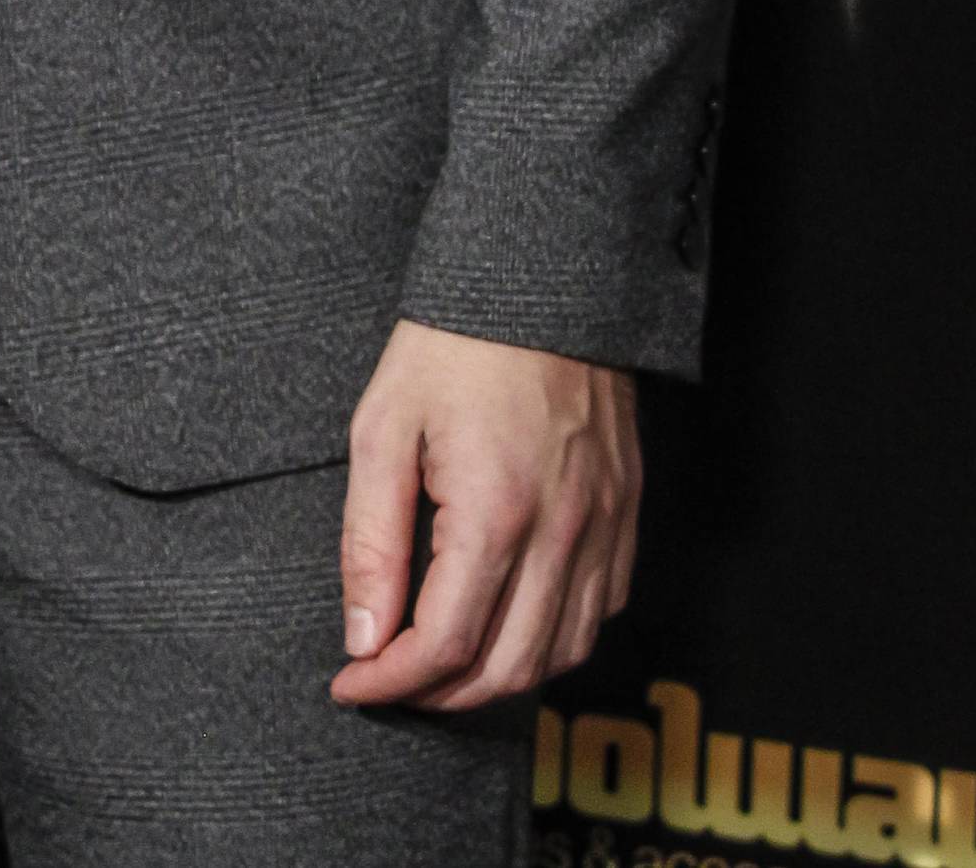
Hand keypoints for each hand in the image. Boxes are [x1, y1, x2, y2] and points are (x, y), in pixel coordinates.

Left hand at [331, 318, 638, 710]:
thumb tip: (363, 637)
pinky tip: (510, 622)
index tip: (351, 683)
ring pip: (561, 655)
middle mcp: (561, 532)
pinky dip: (553, 642)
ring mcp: (604, 526)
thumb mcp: (383, 428)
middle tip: (388, 681)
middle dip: (437, 696)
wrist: (540, 279)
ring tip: (441, 664)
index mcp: (495, 511)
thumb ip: (371, 541)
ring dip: (497, 679)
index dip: (391, 683)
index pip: (445, 645)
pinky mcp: (625, 512)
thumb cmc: (452, 345)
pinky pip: (600, 613)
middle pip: (505, 669)